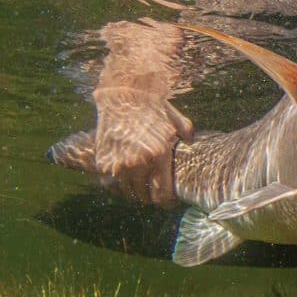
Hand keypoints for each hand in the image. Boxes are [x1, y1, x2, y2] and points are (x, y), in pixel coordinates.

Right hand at [93, 86, 193, 206]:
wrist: (124, 94)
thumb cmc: (154, 108)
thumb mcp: (179, 122)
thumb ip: (188, 138)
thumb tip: (194, 147)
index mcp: (159, 156)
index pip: (163, 194)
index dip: (167, 202)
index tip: (171, 202)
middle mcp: (137, 162)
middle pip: (144, 196)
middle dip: (151, 198)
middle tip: (155, 193)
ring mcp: (118, 162)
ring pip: (127, 191)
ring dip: (135, 192)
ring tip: (141, 186)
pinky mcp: (103, 160)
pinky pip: (111, 182)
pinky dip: (118, 182)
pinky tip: (125, 177)